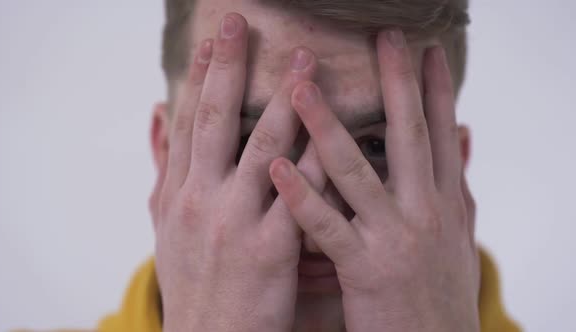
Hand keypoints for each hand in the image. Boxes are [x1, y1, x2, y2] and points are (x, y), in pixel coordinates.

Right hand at [151, 13, 323, 331]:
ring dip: (285, 101)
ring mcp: (234, 222)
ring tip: (307, 61)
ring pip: (262, 149)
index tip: (212, 38)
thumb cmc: (192, 283)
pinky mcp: (270, 249)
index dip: (199, 76)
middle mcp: (201, 200)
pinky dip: (317, 162)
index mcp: (177, 194)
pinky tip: (336, 133)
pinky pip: (300, 196)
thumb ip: (163, 168)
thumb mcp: (164, 225)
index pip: (188, 122)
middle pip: (214, 121)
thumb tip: (155, 117)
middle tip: (239, 22)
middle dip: (228, 68)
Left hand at [270, 30, 479, 331]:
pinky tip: (278, 166)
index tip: (425, 50)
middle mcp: (425, 212)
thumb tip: (464, 138)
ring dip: (326, 126)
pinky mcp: (367, 270)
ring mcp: (395, 239)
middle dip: (397, 83)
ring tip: (300, 86)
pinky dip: (302, 196)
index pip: (440, 134)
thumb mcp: (459, 239)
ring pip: (356, 172)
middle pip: (410, 136)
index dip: (435, 89)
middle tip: (386, 36)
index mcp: (446, 204)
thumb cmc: (440, 296)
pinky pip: (328, 227)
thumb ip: (458, 186)